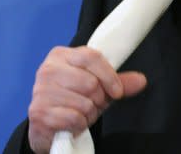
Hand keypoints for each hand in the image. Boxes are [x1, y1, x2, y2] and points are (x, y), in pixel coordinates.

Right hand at [27, 46, 146, 153]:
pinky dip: (79, 124)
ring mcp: (40, 91)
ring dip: (89, 113)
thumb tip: (141, 80)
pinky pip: (74, 118)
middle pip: (90, 82)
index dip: (110, 76)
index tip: (118, 91)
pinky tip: (72, 123)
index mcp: (61, 55)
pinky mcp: (38, 112)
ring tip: (81, 113)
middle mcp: (48, 70)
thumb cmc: (74, 100)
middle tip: (92, 104)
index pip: (92, 57)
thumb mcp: (99, 87)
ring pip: (84, 102)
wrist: (49, 125)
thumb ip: (120, 82)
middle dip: (98, 99)